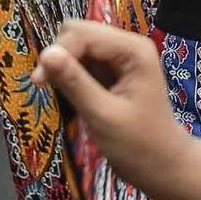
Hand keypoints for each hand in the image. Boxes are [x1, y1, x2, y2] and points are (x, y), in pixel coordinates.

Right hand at [33, 19, 192, 196]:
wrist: (162, 166)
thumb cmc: (138, 144)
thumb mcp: (102, 115)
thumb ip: (74, 83)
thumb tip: (44, 54)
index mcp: (132, 50)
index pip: (83, 34)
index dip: (58, 52)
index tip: (38, 82)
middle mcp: (127, 46)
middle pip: (79, 33)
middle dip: (60, 55)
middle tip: (46, 86)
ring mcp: (119, 58)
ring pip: (78, 46)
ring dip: (63, 65)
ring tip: (59, 93)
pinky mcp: (111, 72)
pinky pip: (82, 61)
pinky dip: (70, 73)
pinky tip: (69, 93)